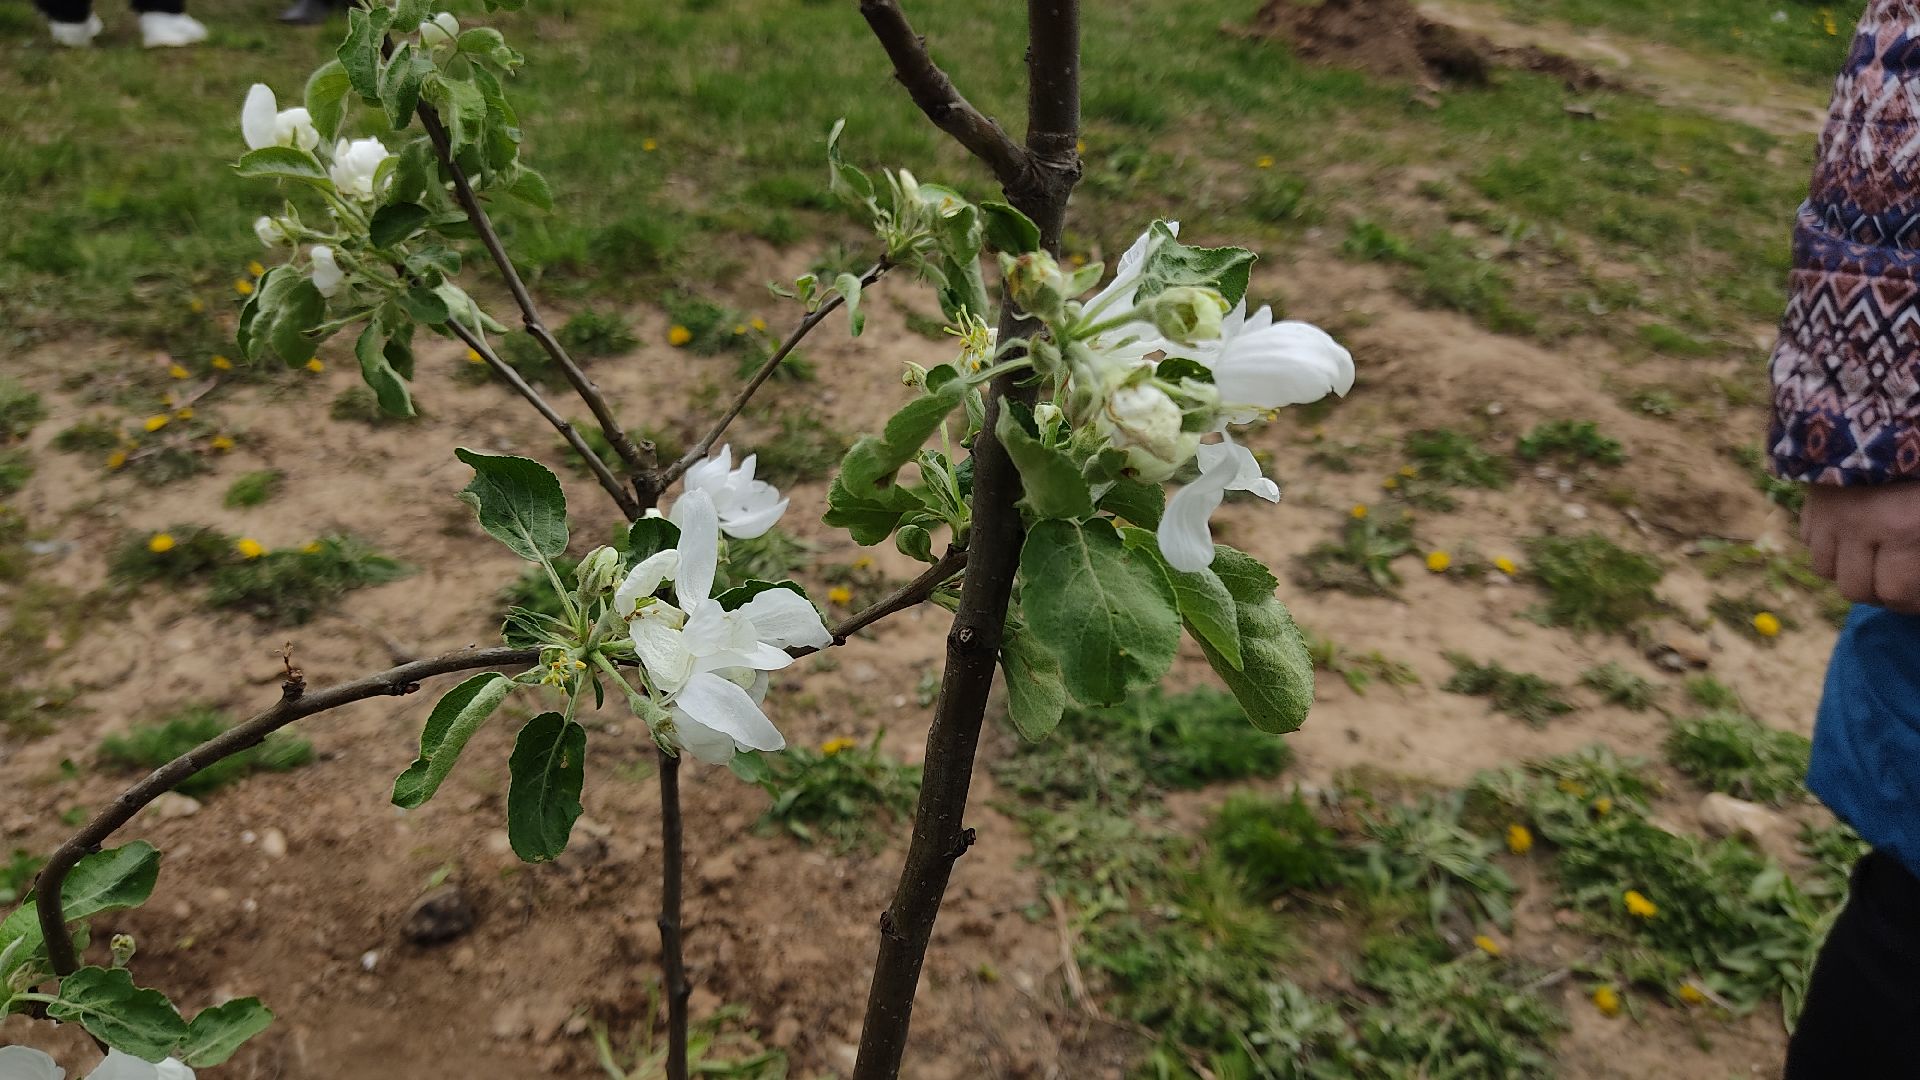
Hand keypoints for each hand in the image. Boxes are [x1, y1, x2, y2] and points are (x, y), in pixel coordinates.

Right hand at [1802, 482, 1919, 613]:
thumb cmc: (1919, 475)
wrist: (1891, 410)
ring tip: (1868, 559)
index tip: (1917, 598)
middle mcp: (1857, 527)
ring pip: (1824, 569)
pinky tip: (1847, 534)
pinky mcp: (1810, 502)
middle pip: (1853, 589)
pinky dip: (1827, 546)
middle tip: (1894, 582)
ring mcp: (1827, 515)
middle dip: (1875, 593)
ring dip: (1846, 570)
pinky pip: (1808, 541)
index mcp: (1903, 528)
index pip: (1895, 592)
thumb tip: (1917, 586)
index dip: (1909, 603)